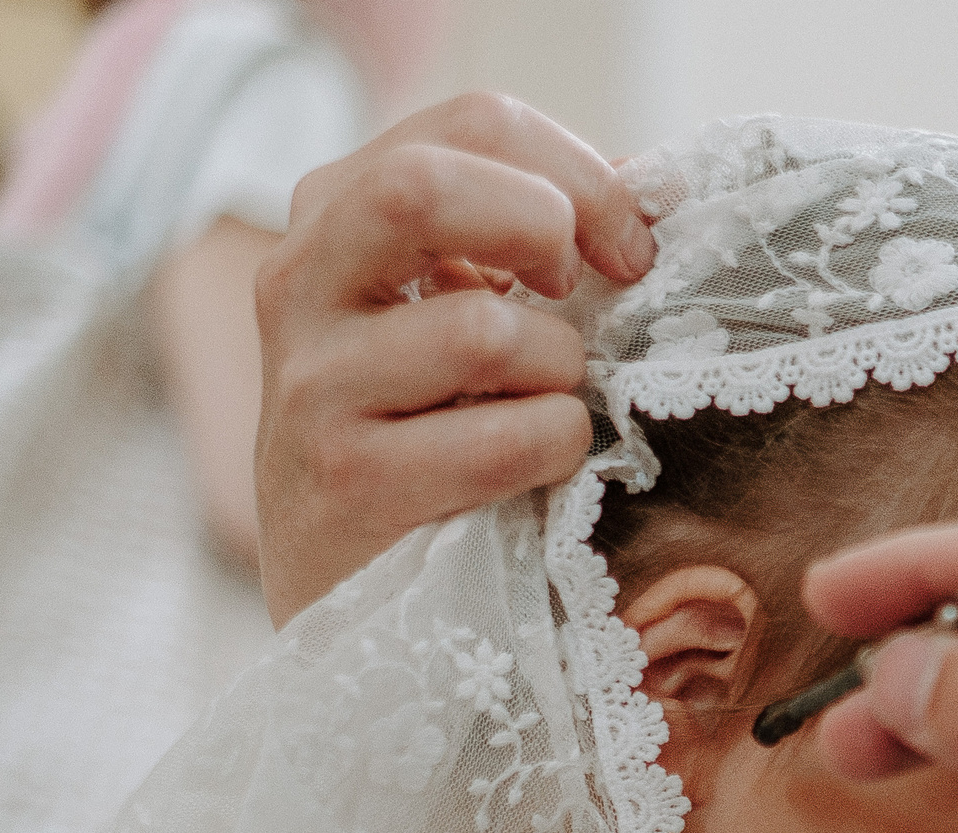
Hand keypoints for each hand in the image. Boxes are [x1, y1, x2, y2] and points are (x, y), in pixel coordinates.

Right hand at [253, 94, 654, 626]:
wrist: (353, 585)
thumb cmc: (436, 433)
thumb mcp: (464, 310)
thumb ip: (530, 242)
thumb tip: (655, 189)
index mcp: (338, 213)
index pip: (470, 123)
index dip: (579, 171)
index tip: (630, 246)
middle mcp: (301, 280)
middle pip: (424, 186)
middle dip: (546, 228)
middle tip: (592, 292)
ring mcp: (312, 382)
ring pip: (484, 330)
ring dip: (561, 374)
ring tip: (545, 409)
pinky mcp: (346, 479)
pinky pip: (505, 437)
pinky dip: (555, 448)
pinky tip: (533, 470)